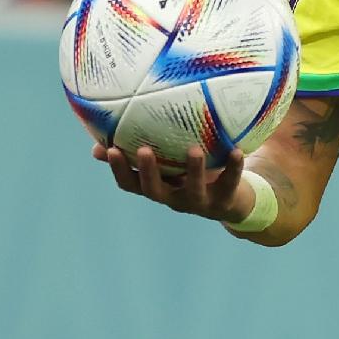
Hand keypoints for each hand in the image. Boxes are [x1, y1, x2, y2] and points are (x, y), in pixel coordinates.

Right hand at [99, 142, 250, 221]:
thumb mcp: (167, 165)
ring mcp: (199, 201)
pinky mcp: (224, 199)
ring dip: (193, 170)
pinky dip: (233, 166)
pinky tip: (235, 150)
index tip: (110, 149)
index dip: (119, 169)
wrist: (231, 201)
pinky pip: (229, 181)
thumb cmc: (191, 175)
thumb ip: (141, 152)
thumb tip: (102, 137)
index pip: (130, 184)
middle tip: (142, 150)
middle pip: (155, 190)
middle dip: (148, 171)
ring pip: (193, 189)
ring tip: (193, 150)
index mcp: (158, 187)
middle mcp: (174, 198)